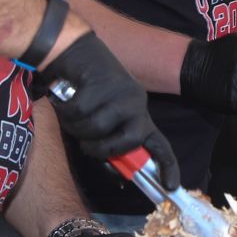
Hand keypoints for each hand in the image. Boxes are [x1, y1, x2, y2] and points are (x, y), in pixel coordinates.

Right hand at [36, 32, 179, 188]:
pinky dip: (66, 110)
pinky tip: (67, 98)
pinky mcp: (104, 82)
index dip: (167, 165)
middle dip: (99, 148)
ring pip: (97, 128)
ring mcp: (123, 92)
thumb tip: (120, 176)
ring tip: (73, 111)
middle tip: (85, 138)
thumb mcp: (100, 119)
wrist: (74, 49)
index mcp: (138, 114)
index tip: (170, 187)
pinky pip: (79, 112)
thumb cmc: (85, 90)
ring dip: (77, 126)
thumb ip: (109, 143)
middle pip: (127, 142)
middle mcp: (136, 103)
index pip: (158, 143)